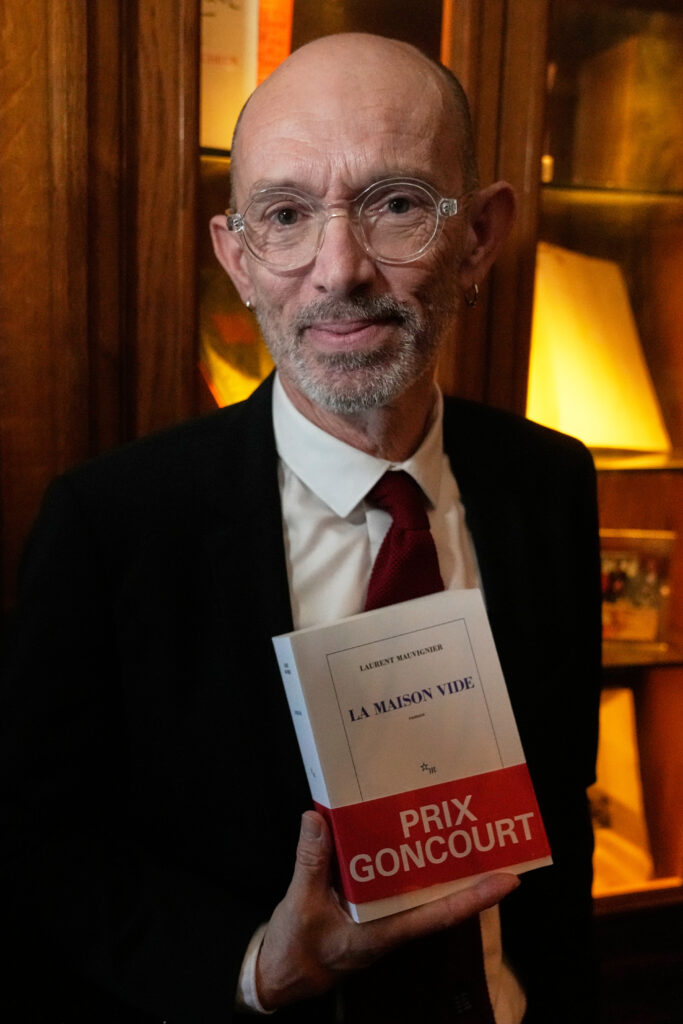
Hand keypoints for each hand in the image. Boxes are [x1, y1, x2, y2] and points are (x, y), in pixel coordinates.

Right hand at [255, 810, 519, 1009]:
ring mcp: (381, 916)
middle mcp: (390, 925)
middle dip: (466, 873)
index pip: (438, 916)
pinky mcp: (367, 907)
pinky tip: (402, 834)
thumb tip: (317, 818)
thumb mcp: (300, 904)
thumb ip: (311, 861)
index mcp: (382, 933)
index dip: (475, 899)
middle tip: (491, 838)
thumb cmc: (295, 948)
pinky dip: (401, 860)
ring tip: (460, 830)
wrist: (280, 974)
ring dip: (437, 864)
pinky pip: (392, 882)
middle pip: (437, 899)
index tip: (509, 881)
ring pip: (418, 889)